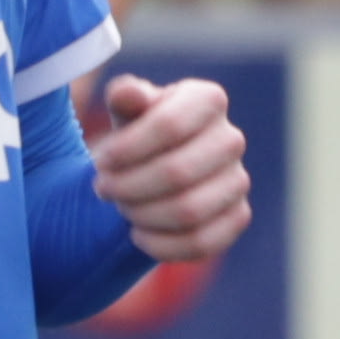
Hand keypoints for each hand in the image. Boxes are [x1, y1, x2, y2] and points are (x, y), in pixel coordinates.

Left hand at [89, 72, 251, 263]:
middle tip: (104, 188)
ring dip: (142, 215)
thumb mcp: (126, 112)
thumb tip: (127, 93)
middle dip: (129, 186)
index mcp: (208, 100)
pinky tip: (138, 235)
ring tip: (121, 208)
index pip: (170, 124)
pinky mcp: (238, 217)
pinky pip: (203, 242)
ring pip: (190, 211)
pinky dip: (162, 246)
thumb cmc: (138, 134)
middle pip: (178, 172)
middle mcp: (232, 138)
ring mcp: (239, 180)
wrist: (154, 170)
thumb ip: (125, 97)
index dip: (127, 148)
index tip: (100, 161)